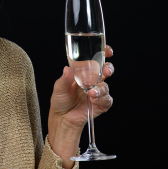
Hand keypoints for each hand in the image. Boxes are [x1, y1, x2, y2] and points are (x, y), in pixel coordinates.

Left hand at [47, 45, 113, 167]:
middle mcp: (92, 80)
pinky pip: (106, 100)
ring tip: (91, 93)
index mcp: (83, 72)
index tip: (107, 50)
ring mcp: (97, 91)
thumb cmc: (60, 100)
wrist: (62, 118)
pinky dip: (101, 99)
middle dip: (108, 68)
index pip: (96, 59)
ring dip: (101, 88)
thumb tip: (67, 69)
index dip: (103, 53)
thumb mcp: (58, 88)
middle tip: (106, 71)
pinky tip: (93, 99)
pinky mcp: (100, 103)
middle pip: (106, 70)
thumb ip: (64, 79)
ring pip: (106, 86)